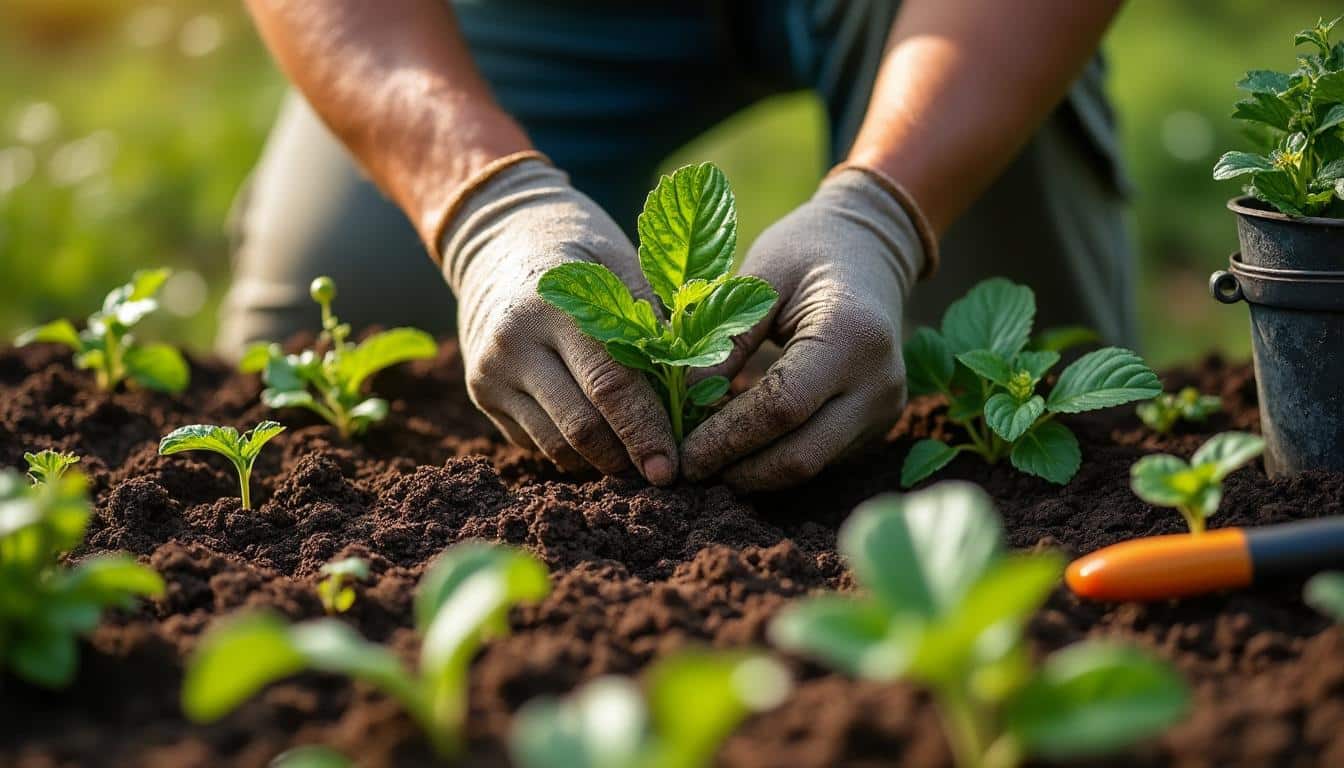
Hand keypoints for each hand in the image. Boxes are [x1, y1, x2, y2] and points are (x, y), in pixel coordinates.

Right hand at [441, 160, 677, 484]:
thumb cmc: (580, 252)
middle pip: (581, 426)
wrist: (498, 237)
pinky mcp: (481, 393)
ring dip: (601, 461)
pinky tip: (599, 437)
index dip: (646, 430)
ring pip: (556, 445)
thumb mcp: (622, 267)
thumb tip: (702, 394)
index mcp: (554, 304)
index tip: (672, 466)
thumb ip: (661, 327)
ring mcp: (490, 372)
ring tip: (635, 456)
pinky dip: (573, 451)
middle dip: (627, 457)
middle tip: (663, 472)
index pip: (610, 385)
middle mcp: (513, 343)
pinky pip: (535, 442)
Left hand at [680, 168, 930, 489]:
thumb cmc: (806, 250)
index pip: (781, 406)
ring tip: (706, 457)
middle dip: (737, 470)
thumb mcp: (759, 277)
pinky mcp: (879, 422)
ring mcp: (885, 408)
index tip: (681, 450)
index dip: (726, 437)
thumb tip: (683, 402)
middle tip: (687, 467)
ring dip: (754, 472)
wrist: (870, 249)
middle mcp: (879, 381)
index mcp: (851, 335)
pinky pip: (821, 457)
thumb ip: (723, 338)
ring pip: (811, 466)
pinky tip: (740, 446)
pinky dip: (776, 458)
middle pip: (800, 455)